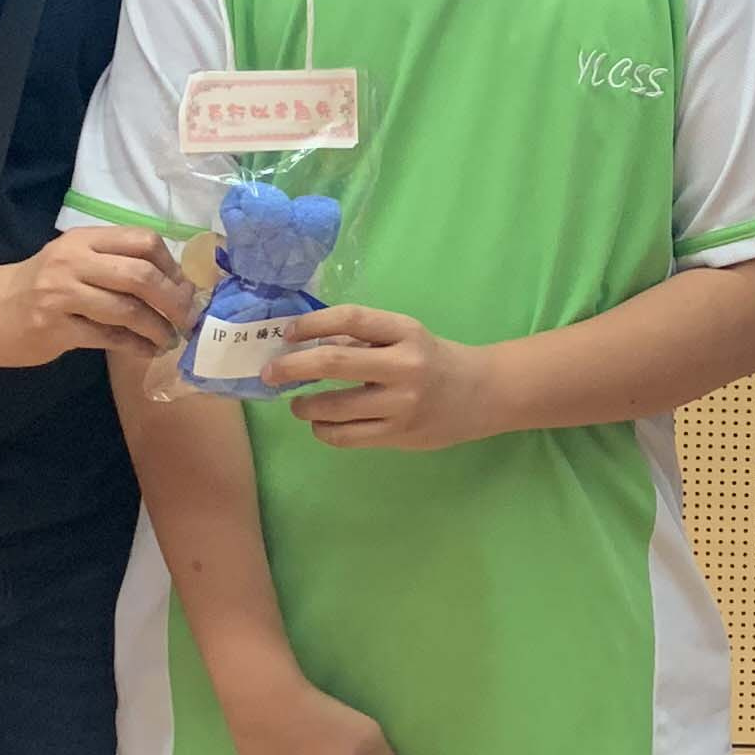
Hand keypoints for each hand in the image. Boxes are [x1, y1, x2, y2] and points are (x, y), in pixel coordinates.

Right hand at [0, 227, 196, 367]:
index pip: (142, 240)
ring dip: (157, 328)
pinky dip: (135, 346)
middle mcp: (73, 261)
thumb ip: (115, 266)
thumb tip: (175, 286)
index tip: (183, 288)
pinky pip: (108, 337)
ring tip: (169, 339)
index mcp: (84, 240)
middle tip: (187, 319)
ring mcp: (62, 294)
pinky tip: (147, 351)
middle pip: (140, 273)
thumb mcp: (75, 262)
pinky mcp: (55, 328)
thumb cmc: (39, 286)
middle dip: (173, 300)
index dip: (171, 266)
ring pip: (126, 309)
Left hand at [275, 307, 492, 451]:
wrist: (483, 395)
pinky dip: (324, 430)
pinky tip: (322, 424)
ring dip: (305, 406)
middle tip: (271, 373)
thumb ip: (363, 338)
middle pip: (334, 362)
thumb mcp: (406, 337)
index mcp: (405, 332)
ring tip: (298, 405)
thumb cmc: (435, 360)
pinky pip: (347, 436)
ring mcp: (402, 404)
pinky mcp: (399, 435)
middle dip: (292, 367)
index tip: (288, 334)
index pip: (351, 318)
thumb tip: (305, 343)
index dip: (312, 324)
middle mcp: (404, 366)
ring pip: (335, 407)